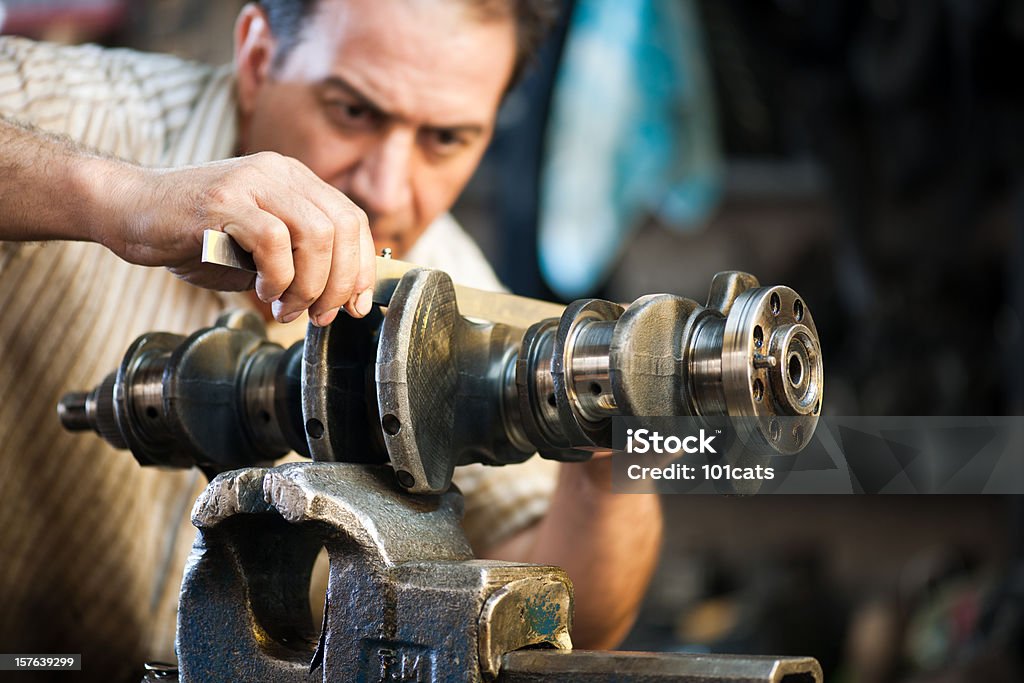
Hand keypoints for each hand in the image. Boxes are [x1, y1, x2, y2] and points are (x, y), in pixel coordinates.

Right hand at [97, 151, 374, 325]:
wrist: (128, 209)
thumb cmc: (191, 234)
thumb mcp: (258, 248)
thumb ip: (298, 262)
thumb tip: (339, 299)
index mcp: (294, 180)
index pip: (352, 220)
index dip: (362, 267)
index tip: (356, 306)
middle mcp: (279, 173)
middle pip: (342, 227)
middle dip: (341, 283)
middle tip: (320, 315)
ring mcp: (251, 181)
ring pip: (316, 234)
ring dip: (310, 285)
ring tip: (287, 308)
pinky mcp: (222, 200)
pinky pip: (274, 240)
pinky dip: (278, 276)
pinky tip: (263, 291)